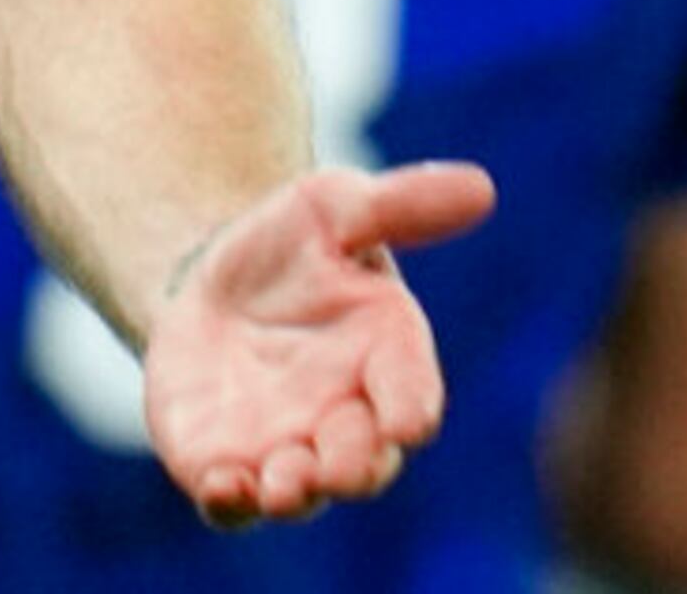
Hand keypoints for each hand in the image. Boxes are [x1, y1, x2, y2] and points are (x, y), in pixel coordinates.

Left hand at [142, 159, 497, 525]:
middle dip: (353, 465)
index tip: (407, 420)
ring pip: (302, 491)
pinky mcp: (225, 463)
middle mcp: (346, 416)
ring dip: (295, 492)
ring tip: (280, 484)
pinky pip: (232, 502)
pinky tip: (218, 484)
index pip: (411, 391)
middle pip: (364, 458)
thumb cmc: (290, 247)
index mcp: (387, 358)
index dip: (410, 408)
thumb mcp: (332, 207)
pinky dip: (230, 502)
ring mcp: (286, 447)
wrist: (207, 281)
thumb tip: (479, 185)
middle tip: (335, 463)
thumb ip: (399, 204)